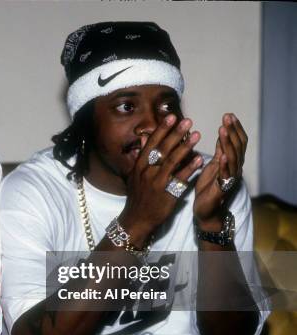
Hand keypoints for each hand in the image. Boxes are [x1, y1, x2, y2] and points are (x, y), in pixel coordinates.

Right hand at [121, 114, 203, 244]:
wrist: (137, 218)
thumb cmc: (138, 196)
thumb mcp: (134, 175)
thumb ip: (141, 155)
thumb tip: (143, 138)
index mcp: (139, 165)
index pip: (151, 143)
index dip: (162, 129)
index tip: (171, 116)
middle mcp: (147, 171)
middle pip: (162, 149)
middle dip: (175, 134)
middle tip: (188, 121)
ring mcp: (156, 182)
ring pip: (172, 161)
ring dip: (185, 147)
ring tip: (197, 136)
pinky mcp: (166, 193)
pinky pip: (180, 178)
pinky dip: (189, 168)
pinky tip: (200, 160)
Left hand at [194, 113, 247, 229]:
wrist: (206, 211)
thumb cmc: (208, 188)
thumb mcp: (213, 165)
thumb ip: (219, 151)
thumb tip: (223, 133)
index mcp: (231, 162)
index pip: (237, 142)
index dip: (234, 129)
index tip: (229, 115)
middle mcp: (234, 169)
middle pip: (237, 147)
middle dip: (232, 131)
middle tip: (227, 117)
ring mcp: (230, 179)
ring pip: (232, 159)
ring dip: (228, 144)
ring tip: (223, 130)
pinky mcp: (222, 189)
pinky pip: (225, 176)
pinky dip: (225, 165)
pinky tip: (222, 156)